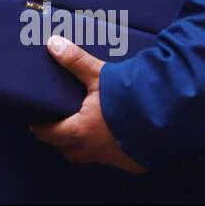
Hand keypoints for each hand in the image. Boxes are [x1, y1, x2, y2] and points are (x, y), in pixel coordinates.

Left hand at [28, 35, 145, 173]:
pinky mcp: (136, 162)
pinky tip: (118, 138)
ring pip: (94, 157)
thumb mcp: (99, 74)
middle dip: (62, 143)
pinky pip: (118, 159)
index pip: (52, 136)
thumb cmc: (128, 97)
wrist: (168, 115)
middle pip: (70, 152)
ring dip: (88, 147)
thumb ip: (75, 61)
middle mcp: (97, 150)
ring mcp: (117, 158)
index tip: (35, 125)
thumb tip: (52, 43)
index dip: (41, 130)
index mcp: (82, 131)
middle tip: (59, 129)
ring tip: (89, 131)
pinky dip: (113, 150)